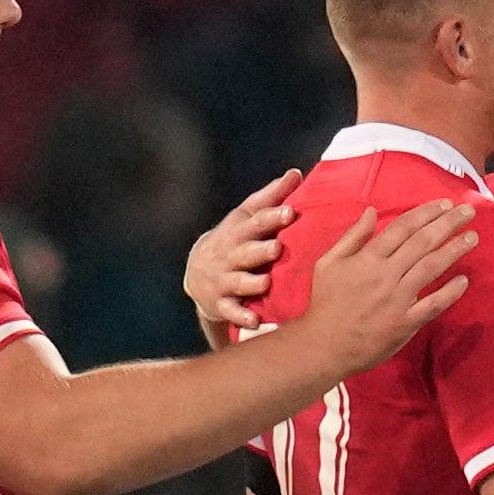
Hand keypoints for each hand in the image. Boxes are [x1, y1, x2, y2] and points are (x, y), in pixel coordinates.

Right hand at [183, 173, 297, 337]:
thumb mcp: (246, 216)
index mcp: (238, 231)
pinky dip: (241, 317)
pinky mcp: (221, 304)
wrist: (197, 274)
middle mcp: (229, 255)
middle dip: (260, 250)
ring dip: (251, 283)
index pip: (255, 222)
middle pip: (245, 252)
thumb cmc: (234, 240)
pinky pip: (231, 312)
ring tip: (265, 283)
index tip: (289, 213)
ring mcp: (224, 280)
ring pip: (237, 282)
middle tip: (277, 248)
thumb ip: (271, 197)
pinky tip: (254, 321)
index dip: (271, 217)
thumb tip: (296, 173)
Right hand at [287, 203, 476, 380]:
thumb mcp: (328, 263)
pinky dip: (450, 293)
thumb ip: (352, 236)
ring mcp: (397, 299)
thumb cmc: (325, 302)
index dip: (427, 213)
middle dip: (448, 223)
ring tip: (472, 237)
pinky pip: (433, 305)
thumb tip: (371, 211)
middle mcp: (386, 275)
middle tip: (468, 211)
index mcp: (368, 258)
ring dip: (454, 250)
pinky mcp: (405, 323)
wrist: (323, 345)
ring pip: (431, 268)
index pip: (403, 227)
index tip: (445, 204)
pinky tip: (464, 280)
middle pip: (423, 242)